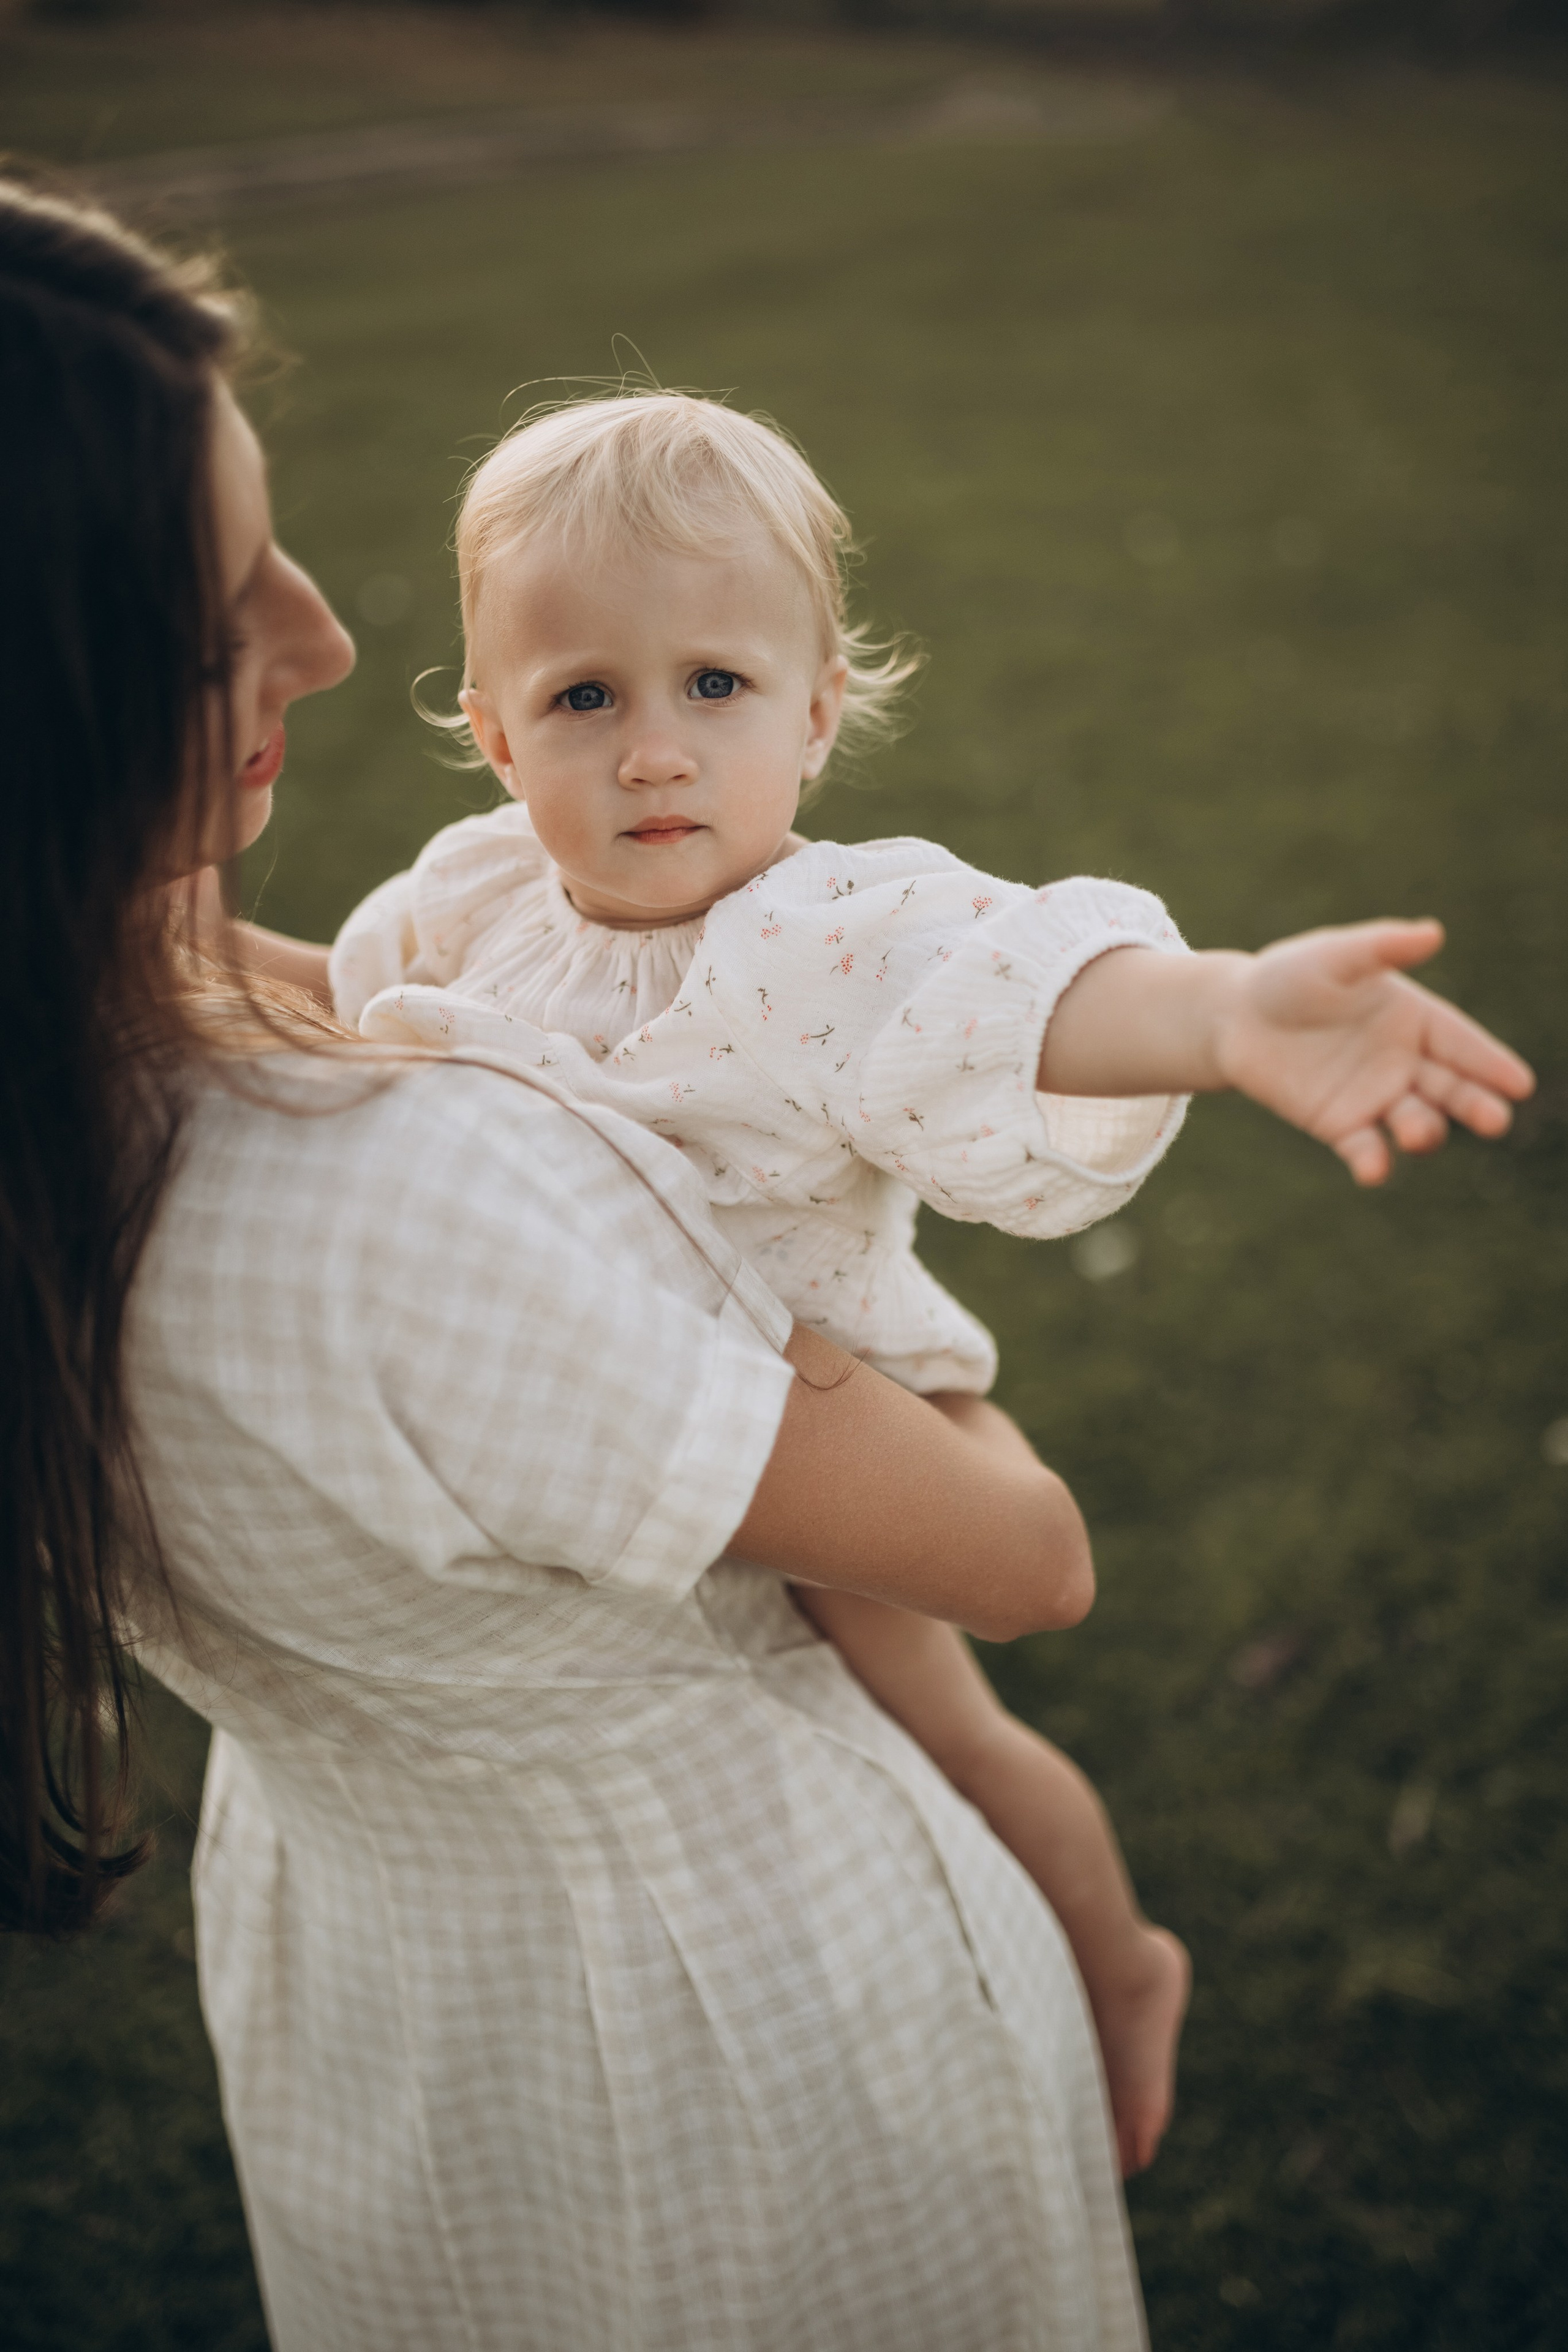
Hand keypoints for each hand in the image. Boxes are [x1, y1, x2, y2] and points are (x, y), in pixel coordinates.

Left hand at [1213, 919, 1534, 1185]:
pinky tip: (1373, 1169)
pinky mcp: (1339, 1124)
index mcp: (1414, 1018)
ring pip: (1414, 1120)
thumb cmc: (1290, 977)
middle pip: (1452, 1088)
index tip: (1520, 1084)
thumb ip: (1380, 948)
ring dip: (1424, 1131)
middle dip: (1476, 1104)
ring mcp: (1375, 1096)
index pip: (1462, 1042)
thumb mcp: (1333, 957)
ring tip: (1420, 1133)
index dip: (1490, 1062)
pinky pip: (1363, 1147)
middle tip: (1496, 1120)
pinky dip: (1372, 1161)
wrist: (1235, 1016)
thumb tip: (1432, 932)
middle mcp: (1404, 1061)